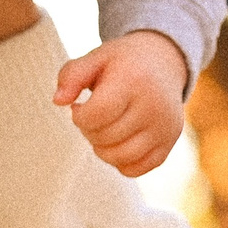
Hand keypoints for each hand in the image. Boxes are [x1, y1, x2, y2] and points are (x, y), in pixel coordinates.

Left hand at [54, 30, 190, 176]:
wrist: (165, 63)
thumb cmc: (124, 62)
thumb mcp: (96, 58)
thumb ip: (71, 75)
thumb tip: (58, 101)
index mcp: (134, 80)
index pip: (97, 114)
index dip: (79, 116)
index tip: (80, 106)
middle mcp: (154, 106)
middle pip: (105, 138)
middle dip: (89, 130)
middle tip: (94, 115)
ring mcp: (164, 128)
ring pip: (119, 158)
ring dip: (102, 149)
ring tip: (104, 128)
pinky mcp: (169, 144)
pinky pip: (135, 170)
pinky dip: (119, 162)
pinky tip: (119, 141)